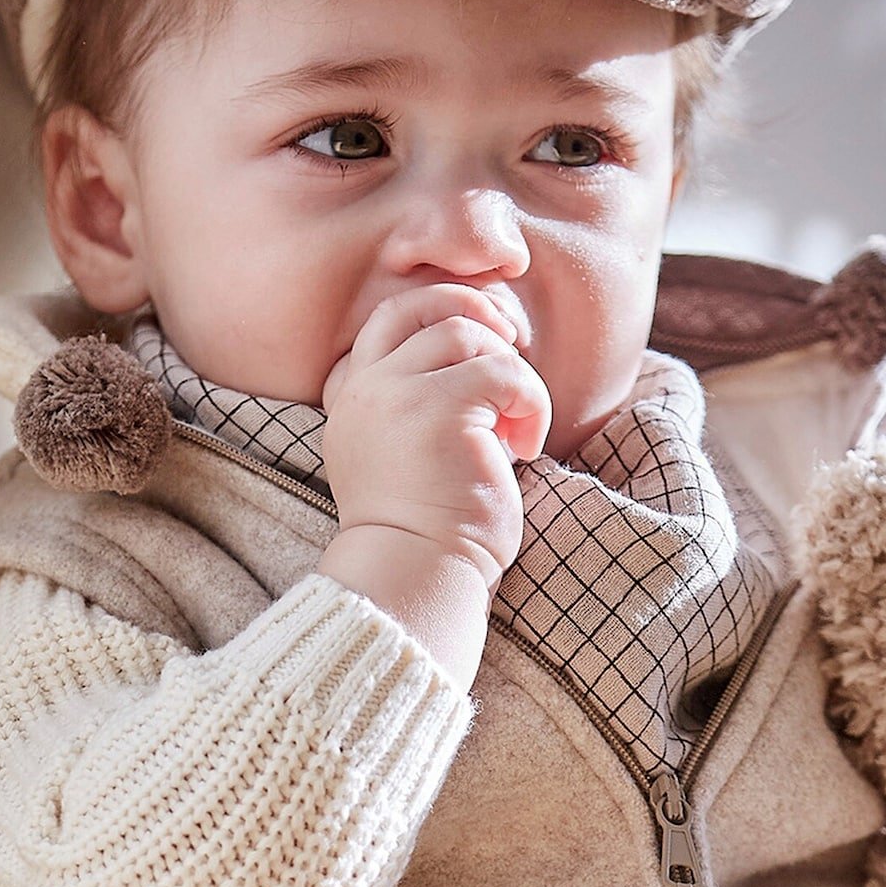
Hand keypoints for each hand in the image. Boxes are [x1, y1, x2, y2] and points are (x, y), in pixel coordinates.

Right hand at [318, 285, 550, 685]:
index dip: (445, 310)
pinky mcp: (441, 411)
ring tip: (517, 429)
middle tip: (517, 359)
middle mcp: (366, 391)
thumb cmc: (430, 532)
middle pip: (429, 309)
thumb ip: (424, 401)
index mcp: (354, 400)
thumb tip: (492, 342)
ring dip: (512, 373)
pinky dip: (531, 404)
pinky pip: (505, 372)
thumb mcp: (411, 454)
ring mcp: (397, 396)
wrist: (420, 577)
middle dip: (485, 321)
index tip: (489, 344)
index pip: (392, 318)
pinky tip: (525, 449)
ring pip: (470, 333)